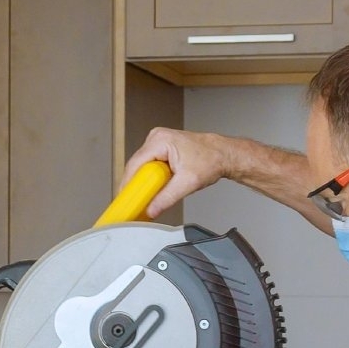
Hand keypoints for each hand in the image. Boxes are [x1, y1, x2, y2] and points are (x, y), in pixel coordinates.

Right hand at [121, 128, 235, 218]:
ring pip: (142, 166)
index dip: (127, 184)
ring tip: (144, 197)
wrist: (223, 154)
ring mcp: (158, 142)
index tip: (125, 199)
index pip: (135, 164)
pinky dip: (149, 178)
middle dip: (135, 185)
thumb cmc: (211, 160)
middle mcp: (156, 138)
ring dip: (142, 182)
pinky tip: (151, 188)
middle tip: (134, 203)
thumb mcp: (188, 183)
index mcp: (160, 141)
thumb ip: (167, 198)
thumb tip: (152, 209)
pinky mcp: (161, 148)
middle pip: (136, 166)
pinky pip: (149, 165)